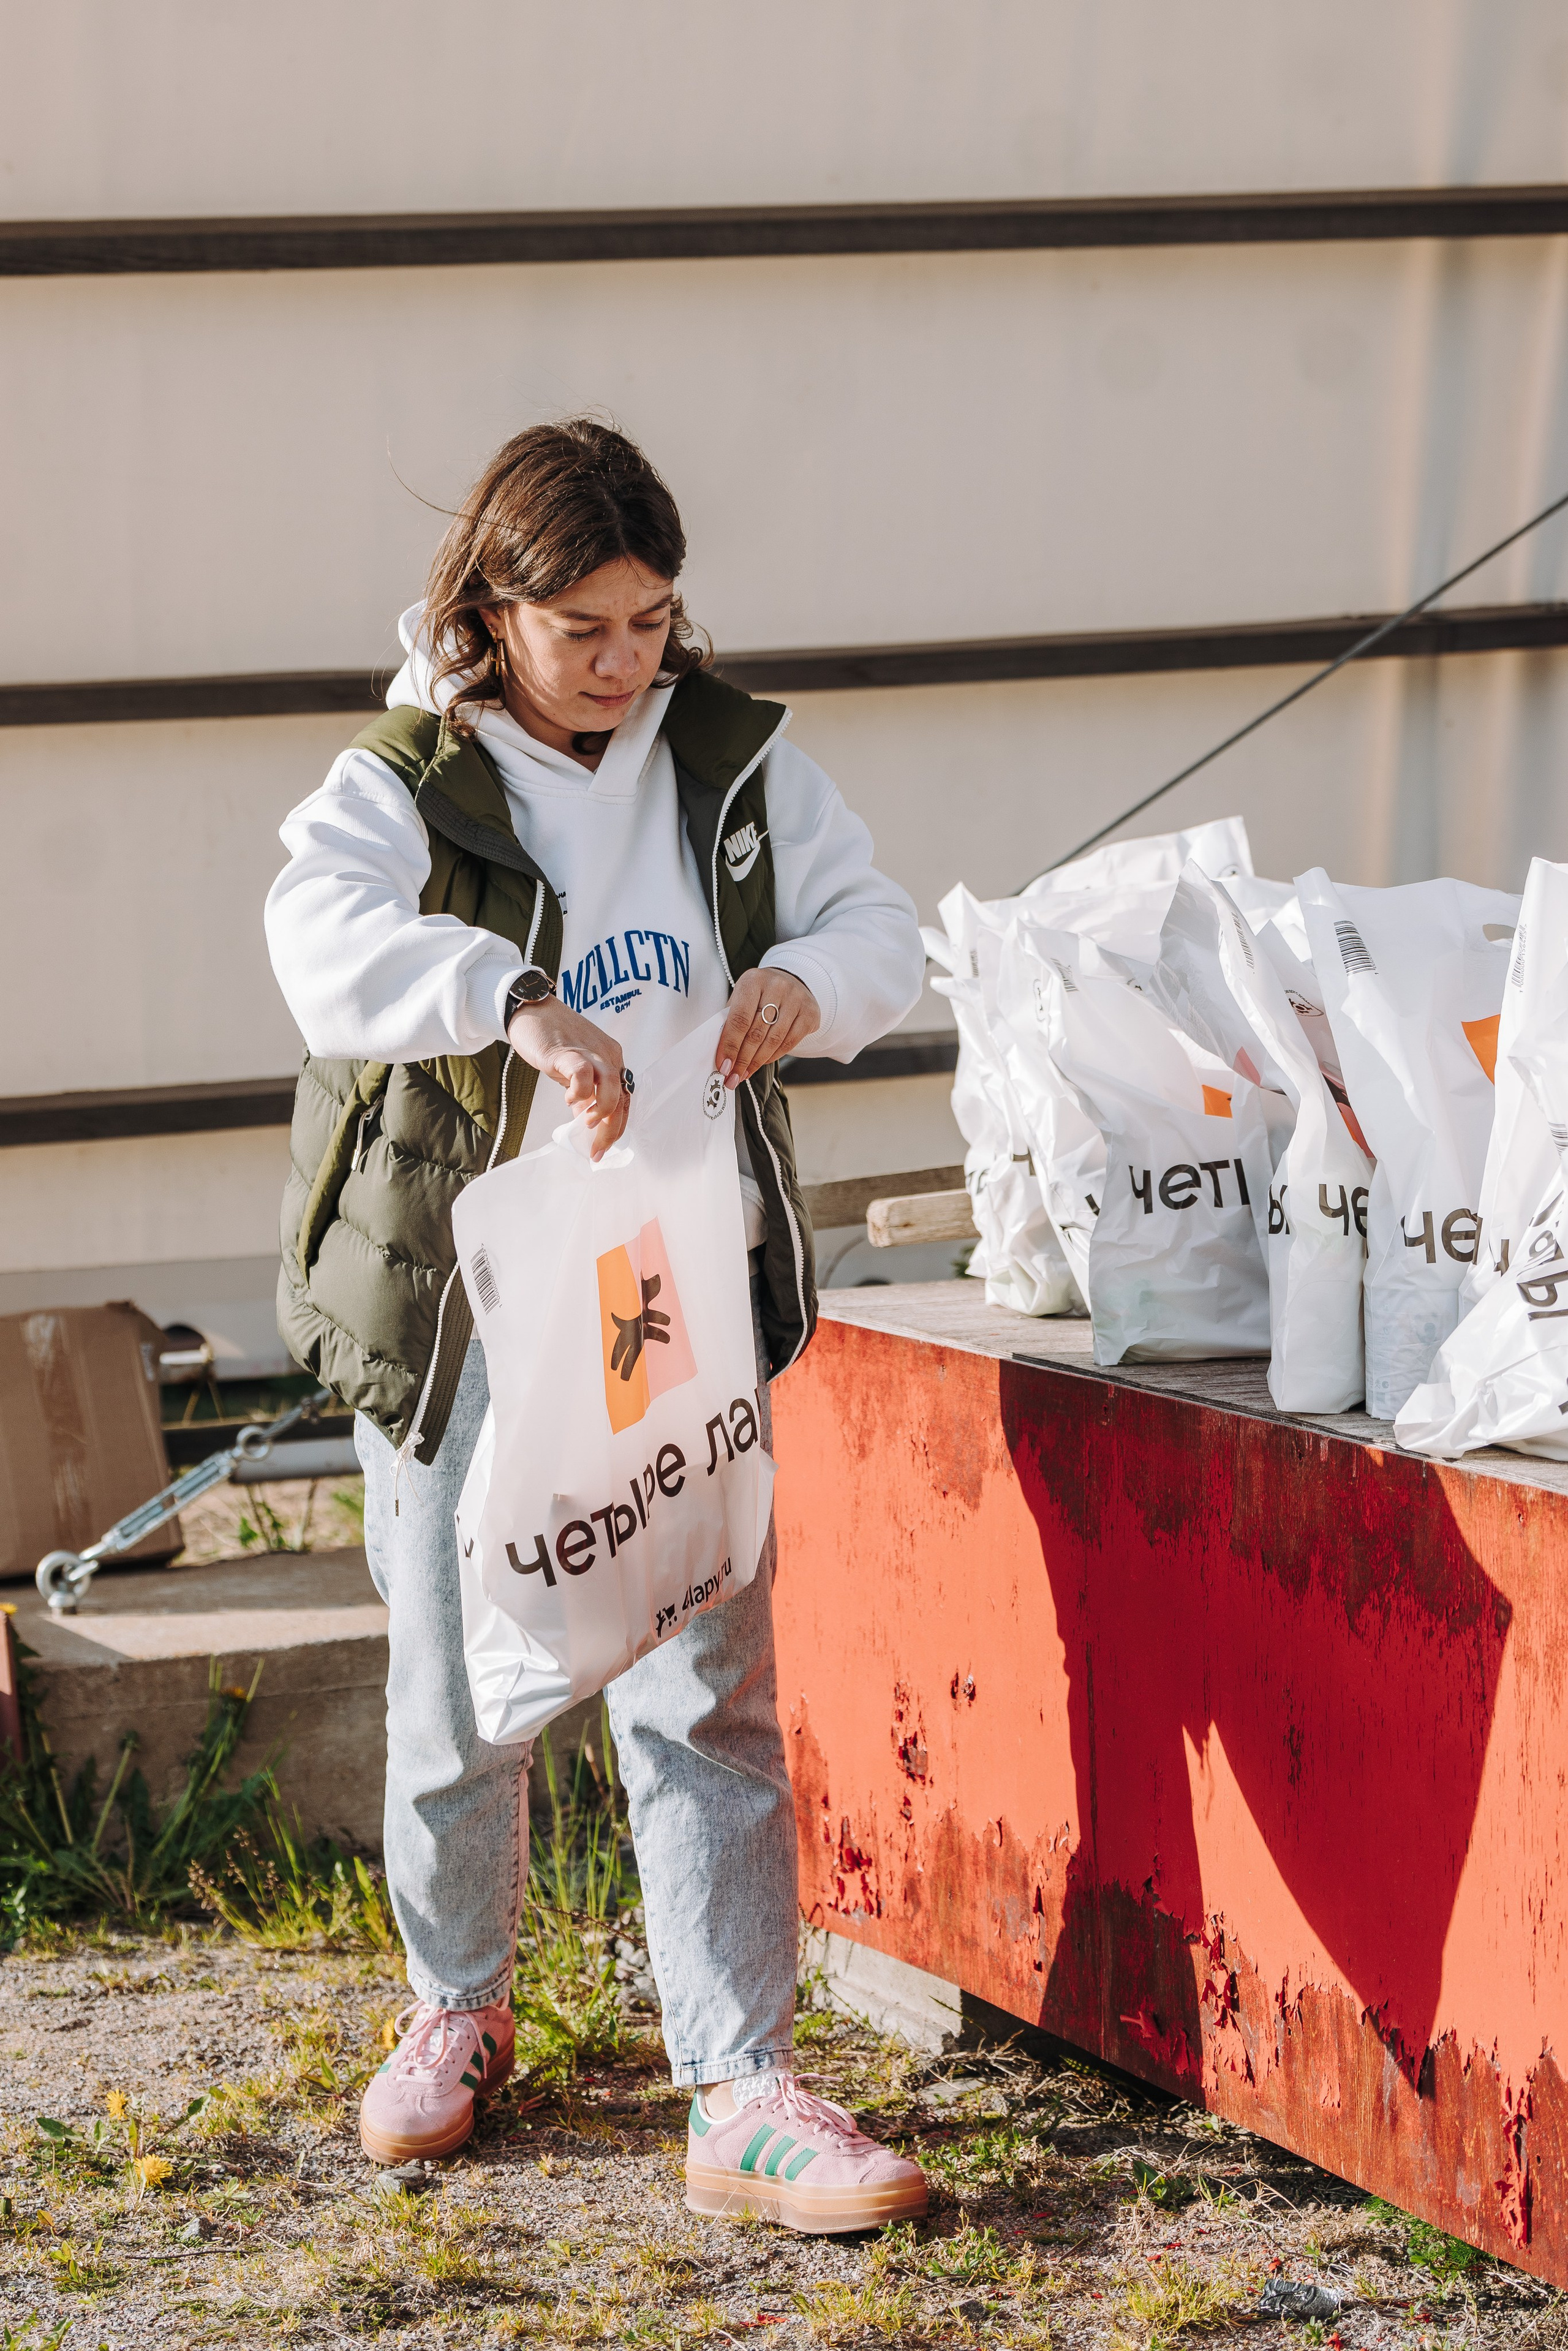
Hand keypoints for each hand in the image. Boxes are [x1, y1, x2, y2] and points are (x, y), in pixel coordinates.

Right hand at [506, 999, 628, 1160]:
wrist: (532, 1010)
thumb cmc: (553, 1038)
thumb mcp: (574, 1070)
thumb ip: (584, 1094)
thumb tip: (585, 1122)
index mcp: (612, 1060)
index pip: (624, 1100)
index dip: (616, 1127)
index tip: (602, 1148)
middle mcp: (608, 1056)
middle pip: (621, 1098)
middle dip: (610, 1130)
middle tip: (596, 1150)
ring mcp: (591, 1053)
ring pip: (612, 1087)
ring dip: (602, 1113)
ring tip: (585, 1124)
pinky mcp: (569, 1052)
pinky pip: (584, 1075)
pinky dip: (579, 1093)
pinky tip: (568, 1099)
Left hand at [716, 968, 819, 1089]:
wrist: (792, 982)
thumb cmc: (760, 994)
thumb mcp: (742, 998)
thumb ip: (730, 1021)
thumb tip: (722, 1054)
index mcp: (753, 980)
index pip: (739, 1018)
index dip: (730, 1045)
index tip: (723, 1065)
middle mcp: (777, 986)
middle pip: (756, 1032)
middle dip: (742, 1059)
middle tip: (732, 1077)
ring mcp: (796, 999)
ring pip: (774, 1040)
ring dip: (757, 1062)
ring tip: (745, 1073)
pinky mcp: (810, 1013)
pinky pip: (790, 1042)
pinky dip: (774, 1056)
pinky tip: (763, 1062)